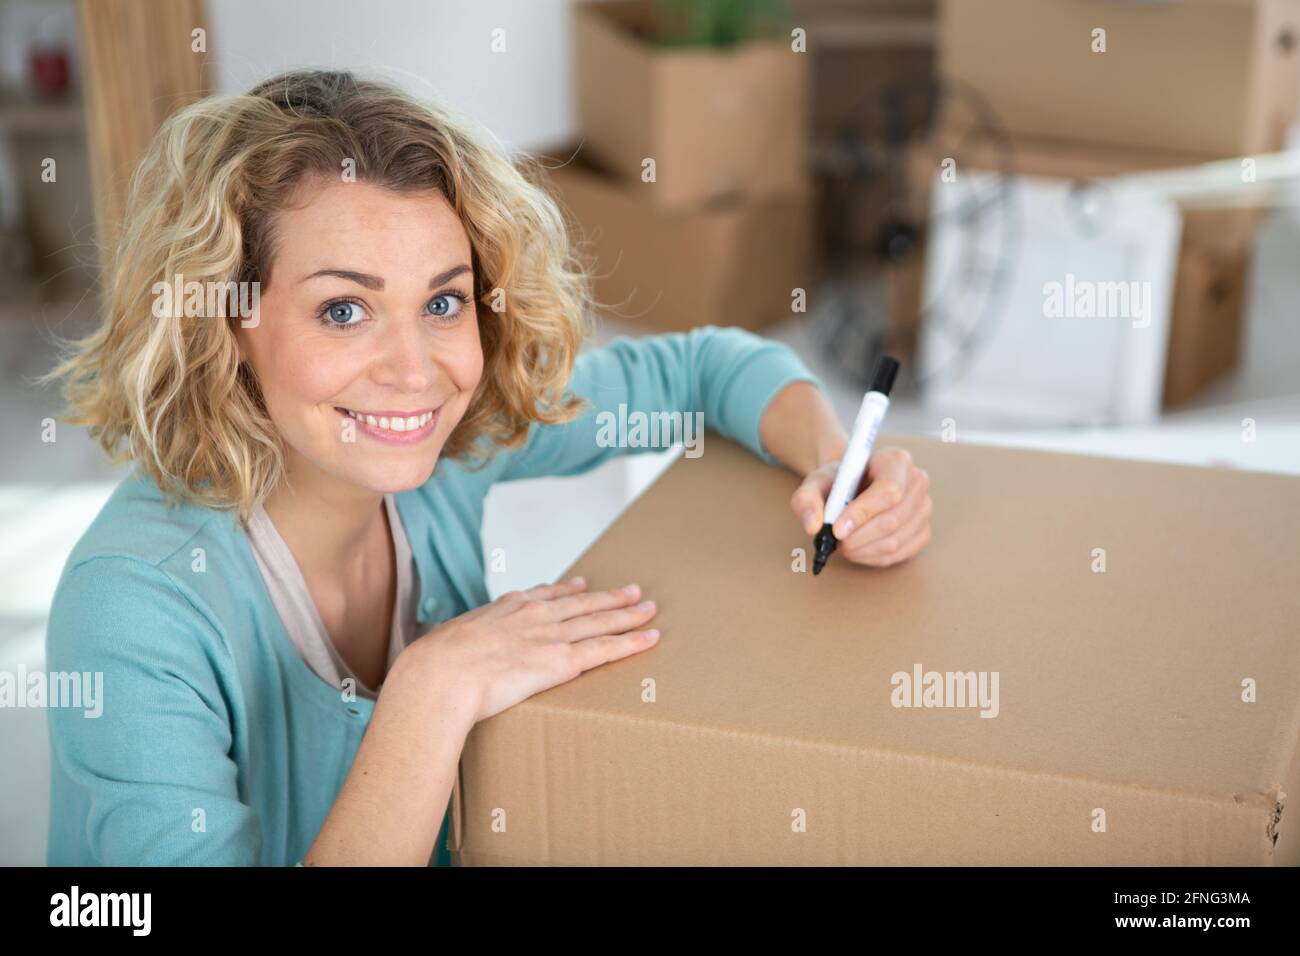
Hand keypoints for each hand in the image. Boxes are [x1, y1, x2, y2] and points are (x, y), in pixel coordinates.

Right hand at [413, 577, 658, 722]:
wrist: (440, 676)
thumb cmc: (433, 667)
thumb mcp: (445, 643)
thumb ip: (456, 645)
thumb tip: (442, 656)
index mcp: (504, 610)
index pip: (543, 596)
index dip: (566, 591)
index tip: (580, 584)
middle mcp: (534, 616)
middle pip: (582, 603)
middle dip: (609, 597)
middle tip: (631, 591)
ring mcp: (551, 636)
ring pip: (601, 621)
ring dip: (628, 614)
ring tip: (648, 609)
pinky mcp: (563, 661)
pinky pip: (606, 649)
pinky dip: (632, 642)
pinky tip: (650, 638)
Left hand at [790, 447, 931, 566]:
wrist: (852, 485)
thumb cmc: (838, 481)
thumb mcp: (816, 482)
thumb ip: (806, 499)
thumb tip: (812, 525)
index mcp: (896, 460)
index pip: (889, 490)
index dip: (863, 513)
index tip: (837, 529)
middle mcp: (917, 481)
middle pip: (893, 518)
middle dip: (859, 537)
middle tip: (836, 542)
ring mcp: (923, 507)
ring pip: (897, 539)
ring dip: (864, 550)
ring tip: (844, 546)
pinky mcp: (923, 531)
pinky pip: (902, 553)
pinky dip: (875, 557)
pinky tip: (859, 551)